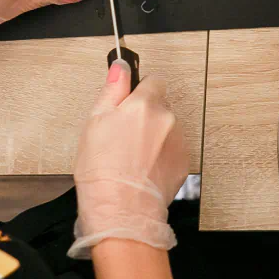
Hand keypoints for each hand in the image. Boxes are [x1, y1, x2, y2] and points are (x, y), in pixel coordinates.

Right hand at [69, 60, 188, 258]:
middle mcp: (167, 118)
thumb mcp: (95, 122)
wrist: (121, 212)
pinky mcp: (183, 163)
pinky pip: (172, 149)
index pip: (153, 80)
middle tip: (123, 135)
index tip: (128, 103)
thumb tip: (120, 66)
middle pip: (160, 105)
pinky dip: (161, 155)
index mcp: (145, 103)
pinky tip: (142, 169)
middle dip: (145, 115)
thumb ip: (112, 89)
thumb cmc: (103, 170)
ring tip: (131, 157)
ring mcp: (178, 141)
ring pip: (166, 128)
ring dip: (154, 136)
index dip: (139, 91)